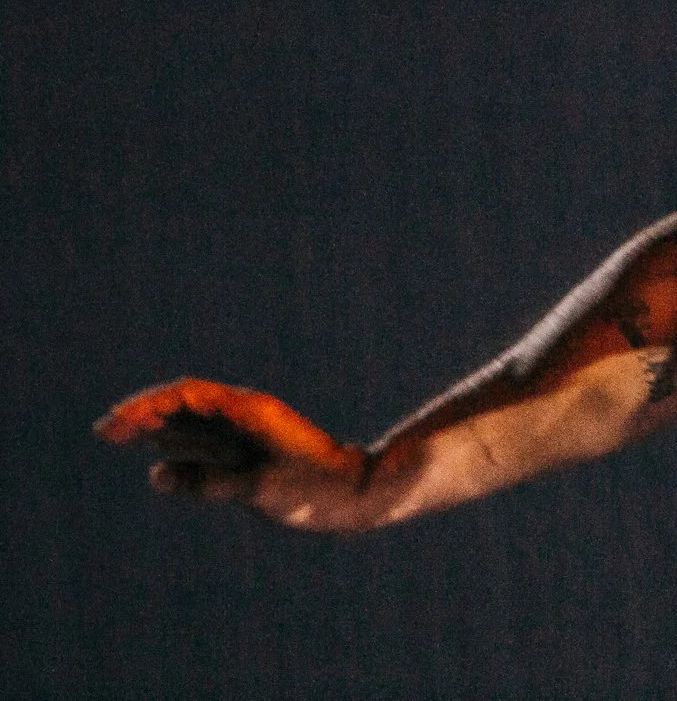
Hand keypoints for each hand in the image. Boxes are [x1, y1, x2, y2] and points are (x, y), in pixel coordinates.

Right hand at [95, 377, 375, 532]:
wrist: (359, 493)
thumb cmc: (315, 489)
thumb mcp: (259, 488)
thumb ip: (208, 482)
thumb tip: (154, 474)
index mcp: (250, 412)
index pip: (188, 396)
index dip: (148, 406)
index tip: (116, 423)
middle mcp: (246, 416)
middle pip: (186, 405)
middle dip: (144, 414)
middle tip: (104, 432)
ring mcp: (249, 434)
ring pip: (194, 423)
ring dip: (157, 427)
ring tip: (117, 435)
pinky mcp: (253, 453)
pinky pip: (208, 443)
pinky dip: (179, 446)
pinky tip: (159, 457)